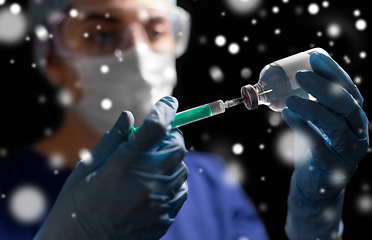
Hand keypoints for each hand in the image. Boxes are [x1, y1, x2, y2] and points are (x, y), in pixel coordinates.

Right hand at [35, 96, 188, 239]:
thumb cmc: (77, 206)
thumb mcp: (87, 168)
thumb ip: (112, 140)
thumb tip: (129, 117)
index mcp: (124, 163)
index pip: (156, 127)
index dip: (165, 109)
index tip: (168, 103)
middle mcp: (147, 180)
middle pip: (177, 146)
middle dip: (170, 136)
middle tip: (155, 138)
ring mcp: (159, 200)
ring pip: (182, 167)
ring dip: (171, 159)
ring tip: (151, 164)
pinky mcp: (165, 216)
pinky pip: (181, 189)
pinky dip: (173, 180)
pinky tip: (155, 184)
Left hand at [282, 52, 368, 239]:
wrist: (316, 184)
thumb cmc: (317, 148)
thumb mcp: (319, 123)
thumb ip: (315, 104)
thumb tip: (295, 77)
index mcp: (356, 118)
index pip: (350, 90)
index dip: (334, 72)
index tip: (315, 57)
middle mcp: (358, 132)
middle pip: (347, 105)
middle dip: (324, 86)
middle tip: (299, 76)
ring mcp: (348, 151)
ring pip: (334, 125)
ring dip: (311, 108)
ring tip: (289, 99)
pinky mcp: (333, 166)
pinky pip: (317, 144)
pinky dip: (302, 127)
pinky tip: (286, 116)